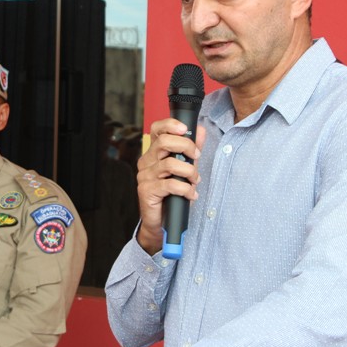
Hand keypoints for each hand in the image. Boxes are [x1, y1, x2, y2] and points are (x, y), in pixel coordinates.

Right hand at [135, 118, 205, 253]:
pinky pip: (170, 184)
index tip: (185, 129)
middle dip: (186, 146)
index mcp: (154, 153)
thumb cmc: (172, 194)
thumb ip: (191, 151)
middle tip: (196, 157)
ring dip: (189, 172)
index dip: (170, 125)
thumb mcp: (185, 169)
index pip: (156, 130)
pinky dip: (186, 189)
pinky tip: (191, 194)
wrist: (161, 222)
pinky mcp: (147, 191)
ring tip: (195, 181)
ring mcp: (145, 176)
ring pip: (169, 163)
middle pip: (164, 142)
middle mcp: (146, 162)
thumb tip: (201, 131)